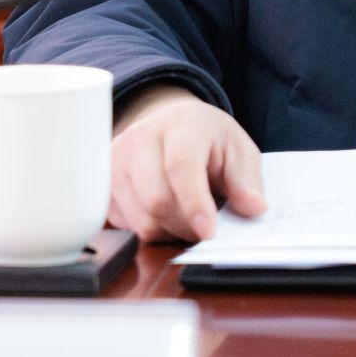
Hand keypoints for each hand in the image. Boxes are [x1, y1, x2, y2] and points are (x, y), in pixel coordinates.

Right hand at [107, 84, 265, 241]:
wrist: (169, 125)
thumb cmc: (207, 140)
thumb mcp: (238, 150)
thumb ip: (247, 179)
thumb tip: (254, 208)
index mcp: (181, 124)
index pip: (181, 166)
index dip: (195, 203)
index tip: (209, 232)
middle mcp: (140, 138)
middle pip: (157, 199)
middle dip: (186, 225)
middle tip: (205, 227)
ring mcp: (115, 160)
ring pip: (140, 219)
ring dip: (168, 232)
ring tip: (185, 217)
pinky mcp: (102, 184)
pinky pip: (124, 226)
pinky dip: (148, 231)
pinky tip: (163, 216)